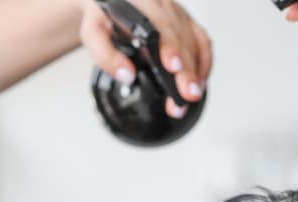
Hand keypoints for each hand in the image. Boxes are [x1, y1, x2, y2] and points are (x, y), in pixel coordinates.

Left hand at [79, 0, 211, 117]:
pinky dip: (204, 64)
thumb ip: (105, 54)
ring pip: (194, 42)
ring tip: (190, 96)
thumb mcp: (94, 33)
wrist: (111, 5)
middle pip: (180, 38)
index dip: (169, 45)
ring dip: (195, 72)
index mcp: (140, 1)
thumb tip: (127, 75)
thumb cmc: (105, 19)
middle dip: (186, 69)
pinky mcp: (187, 24)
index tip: (172, 66)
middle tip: (187, 93)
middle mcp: (163, 5)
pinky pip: (203, 43)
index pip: (159, 23)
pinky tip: (199, 83)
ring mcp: (178, 14)